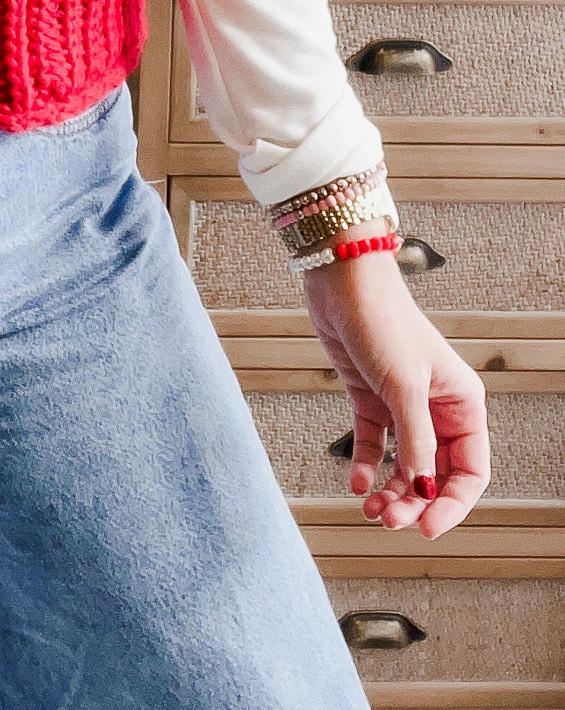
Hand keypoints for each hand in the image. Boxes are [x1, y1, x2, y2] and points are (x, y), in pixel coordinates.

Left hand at [302, 247, 489, 539]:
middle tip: (388, 520)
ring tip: (369, 508)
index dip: (451, 504)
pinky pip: (374, 443)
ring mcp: (403, 404)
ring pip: (405, 464)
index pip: (470, 472)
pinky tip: (355, 484)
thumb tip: (423, 492)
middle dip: (415, 501)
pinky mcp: (371, 397)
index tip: (426, 528)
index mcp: (462, 403)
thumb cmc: (383, 322)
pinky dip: (366, 466)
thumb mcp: (405, 388)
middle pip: (435, 474)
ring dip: (390, 490)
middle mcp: (437, 408)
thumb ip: (416, 443)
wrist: (341, 283)